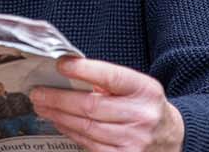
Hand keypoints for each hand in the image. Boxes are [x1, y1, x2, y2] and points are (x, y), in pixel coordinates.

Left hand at [31, 57, 183, 151]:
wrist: (171, 137)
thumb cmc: (144, 107)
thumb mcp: (136, 88)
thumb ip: (108, 80)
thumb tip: (67, 74)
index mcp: (145, 90)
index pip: (111, 76)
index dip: (83, 70)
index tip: (60, 64)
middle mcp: (142, 115)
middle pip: (91, 106)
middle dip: (58, 99)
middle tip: (37, 93)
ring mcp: (134, 140)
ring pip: (86, 127)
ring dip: (59, 116)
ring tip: (42, 107)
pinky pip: (89, 144)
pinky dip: (70, 132)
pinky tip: (59, 123)